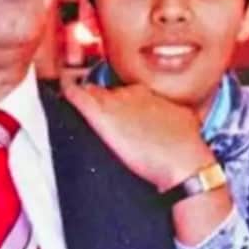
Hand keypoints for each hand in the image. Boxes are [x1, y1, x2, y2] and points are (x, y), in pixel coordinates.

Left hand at [61, 78, 215, 191]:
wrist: (183, 159)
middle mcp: (128, 92)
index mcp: (147, 92)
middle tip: (92, 110)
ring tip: (70, 100)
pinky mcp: (101, 115)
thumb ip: (170, 113)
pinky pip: (75, 94)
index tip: (111, 108)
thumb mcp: (182, 120)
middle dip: (97, 98)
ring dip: (81, 95)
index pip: (121, 89)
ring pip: (88, 90)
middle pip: (104, 89)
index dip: (113, 99)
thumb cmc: (187, 146)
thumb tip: (171, 118)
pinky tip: (61, 90)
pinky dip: (66, 90)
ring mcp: (113, 101)